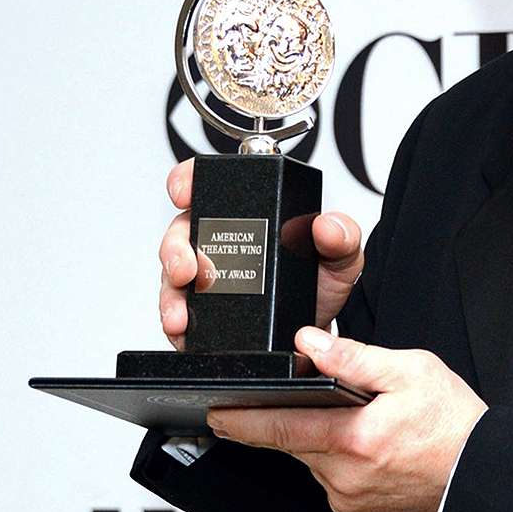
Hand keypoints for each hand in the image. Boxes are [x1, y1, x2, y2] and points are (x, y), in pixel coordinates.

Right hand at [157, 157, 364, 348]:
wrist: (316, 330)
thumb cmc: (321, 283)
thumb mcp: (341, 254)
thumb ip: (342, 234)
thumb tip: (327, 224)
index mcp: (248, 213)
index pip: (209, 185)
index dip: (188, 181)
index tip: (184, 193)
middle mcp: (220, 240)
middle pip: (180, 231)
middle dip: (175, 247)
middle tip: (189, 267)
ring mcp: (205, 277)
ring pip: (171, 275)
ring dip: (170, 292)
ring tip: (181, 311)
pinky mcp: (199, 313)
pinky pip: (177, 314)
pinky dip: (175, 322)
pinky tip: (183, 329)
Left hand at [207, 328, 487, 511]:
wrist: (480, 472)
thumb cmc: (454, 423)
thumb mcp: (410, 371)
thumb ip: (354, 357)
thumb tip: (309, 341)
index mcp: (353, 439)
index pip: (280, 428)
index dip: (243, 420)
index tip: (216, 412)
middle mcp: (344, 476)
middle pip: (293, 443)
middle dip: (283, 420)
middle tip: (289, 400)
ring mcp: (348, 498)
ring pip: (311, 459)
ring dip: (315, 436)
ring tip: (349, 415)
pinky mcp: (355, 509)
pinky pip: (329, 477)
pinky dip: (334, 455)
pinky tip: (361, 441)